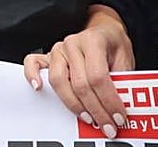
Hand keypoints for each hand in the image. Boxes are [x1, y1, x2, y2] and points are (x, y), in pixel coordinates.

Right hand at [23, 5, 132, 138]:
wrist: (104, 31)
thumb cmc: (113, 45)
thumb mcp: (126, 59)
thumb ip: (123, 81)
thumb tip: (122, 106)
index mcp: (93, 40)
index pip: (98, 76)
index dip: (109, 101)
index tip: (119, 117)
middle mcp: (73, 43)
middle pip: (80, 83)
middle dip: (96, 110)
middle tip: (107, 126)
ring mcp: (58, 49)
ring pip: (59, 81)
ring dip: (74, 105)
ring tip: (88, 118)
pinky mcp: (48, 55)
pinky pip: (33, 63)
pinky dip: (32, 75)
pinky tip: (39, 88)